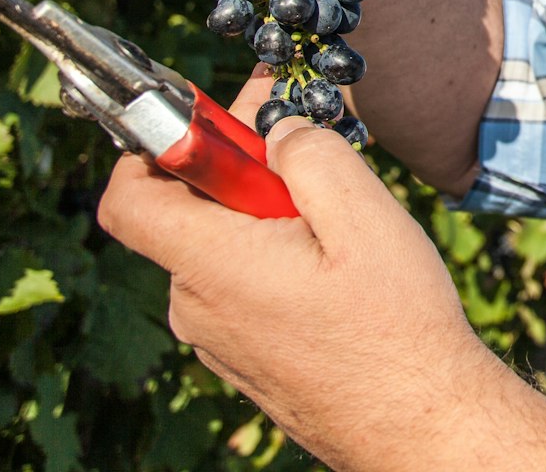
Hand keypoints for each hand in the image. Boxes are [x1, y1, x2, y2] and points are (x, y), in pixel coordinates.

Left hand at [96, 69, 495, 468]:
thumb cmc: (395, 327)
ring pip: (219, 250)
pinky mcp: (242, 357)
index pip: (127, 196)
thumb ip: (312, 158)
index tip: (210, 121)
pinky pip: (239, 286)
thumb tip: (277, 130)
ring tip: (338, 218)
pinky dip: (272, 257)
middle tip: (303, 145)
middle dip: (237, 171)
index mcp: (213, 265)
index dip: (152, 144)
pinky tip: (336, 266)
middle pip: (185, 214)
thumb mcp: (366, 219)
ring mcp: (216, 338)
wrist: (418, 425)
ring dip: (263, 217)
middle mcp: (197, 306)